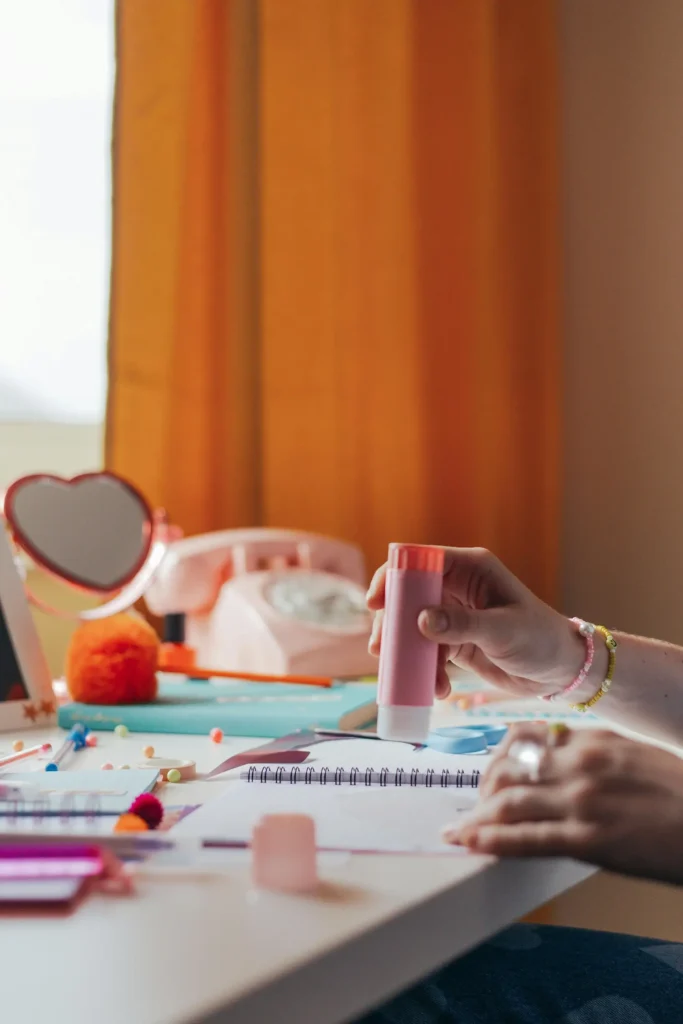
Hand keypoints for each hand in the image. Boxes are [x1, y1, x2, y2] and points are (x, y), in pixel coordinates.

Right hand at [367, 547, 584, 699]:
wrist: (560, 672)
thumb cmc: (541, 640)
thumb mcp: (503, 631)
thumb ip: (463, 624)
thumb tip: (421, 619)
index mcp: (470, 569)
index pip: (420, 560)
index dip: (393, 576)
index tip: (376, 603)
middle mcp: (457, 587)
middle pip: (407, 596)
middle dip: (391, 623)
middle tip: (380, 649)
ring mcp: (453, 615)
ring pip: (411, 627)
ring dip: (405, 653)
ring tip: (404, 678)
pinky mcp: (453, 641)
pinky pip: (426, 652)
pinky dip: (425, 671)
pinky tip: (436, 690)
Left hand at [445, 723, 682, 885]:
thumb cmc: (680, 792)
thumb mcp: (633, 754)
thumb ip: (592, 753)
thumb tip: (558, 758)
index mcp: (591, 739)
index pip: (522, 736)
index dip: (495, 756)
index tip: (488, 771)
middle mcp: (579, 764)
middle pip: (507, 768)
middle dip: (480, 789)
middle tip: (471, 807)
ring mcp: (581, 802)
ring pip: (508, 802)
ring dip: (475, 818)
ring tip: (459, 831)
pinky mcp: (588, 840)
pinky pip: (527, 839)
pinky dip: (491, 840)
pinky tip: (470, 843)